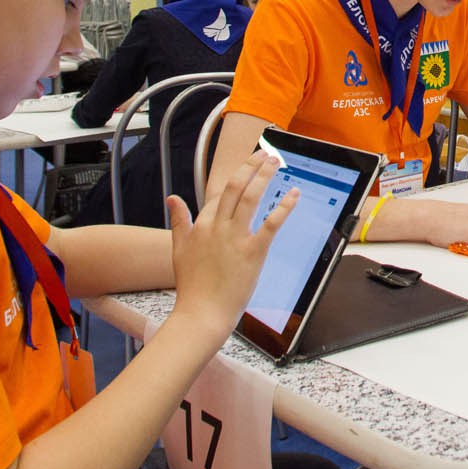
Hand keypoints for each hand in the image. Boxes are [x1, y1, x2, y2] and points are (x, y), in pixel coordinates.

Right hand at [168, 151, 298, 340]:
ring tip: (276, 162)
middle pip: (234, 186)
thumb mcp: (178, 250)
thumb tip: (172, 198)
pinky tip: (294, 194)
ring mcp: (235, 238)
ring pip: (250, 198)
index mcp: (201, 225)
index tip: (247, 164)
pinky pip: (271, 223)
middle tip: (265, 153)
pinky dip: (284, 206)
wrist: (201, 315)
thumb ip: (179, 222)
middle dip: (250, 166)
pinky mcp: (253, 252)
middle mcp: (217, 227)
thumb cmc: (192, 286)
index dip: (236, 175)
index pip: (219, 193)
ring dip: (264, 176)